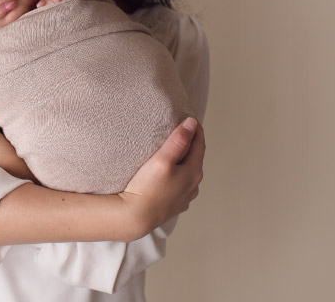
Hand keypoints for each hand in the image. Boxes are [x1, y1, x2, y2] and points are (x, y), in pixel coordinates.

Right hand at [117, 117, 204, 239]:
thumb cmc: (147, 187)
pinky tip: (168, 175)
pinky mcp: (173, 206)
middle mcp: (193, 186)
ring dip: (184, 161)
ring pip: (188, 174)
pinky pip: (179, 186)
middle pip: (195, 160)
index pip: (199, 145)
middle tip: (183, 131)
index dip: (196, 130)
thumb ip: (178, 141)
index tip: (191, 118)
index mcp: (193, 173)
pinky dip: (177, 175)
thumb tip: (192, 123)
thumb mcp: (162, 160)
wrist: (134, 217)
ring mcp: (184, 198)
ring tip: (175, 152)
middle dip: (191, 144)